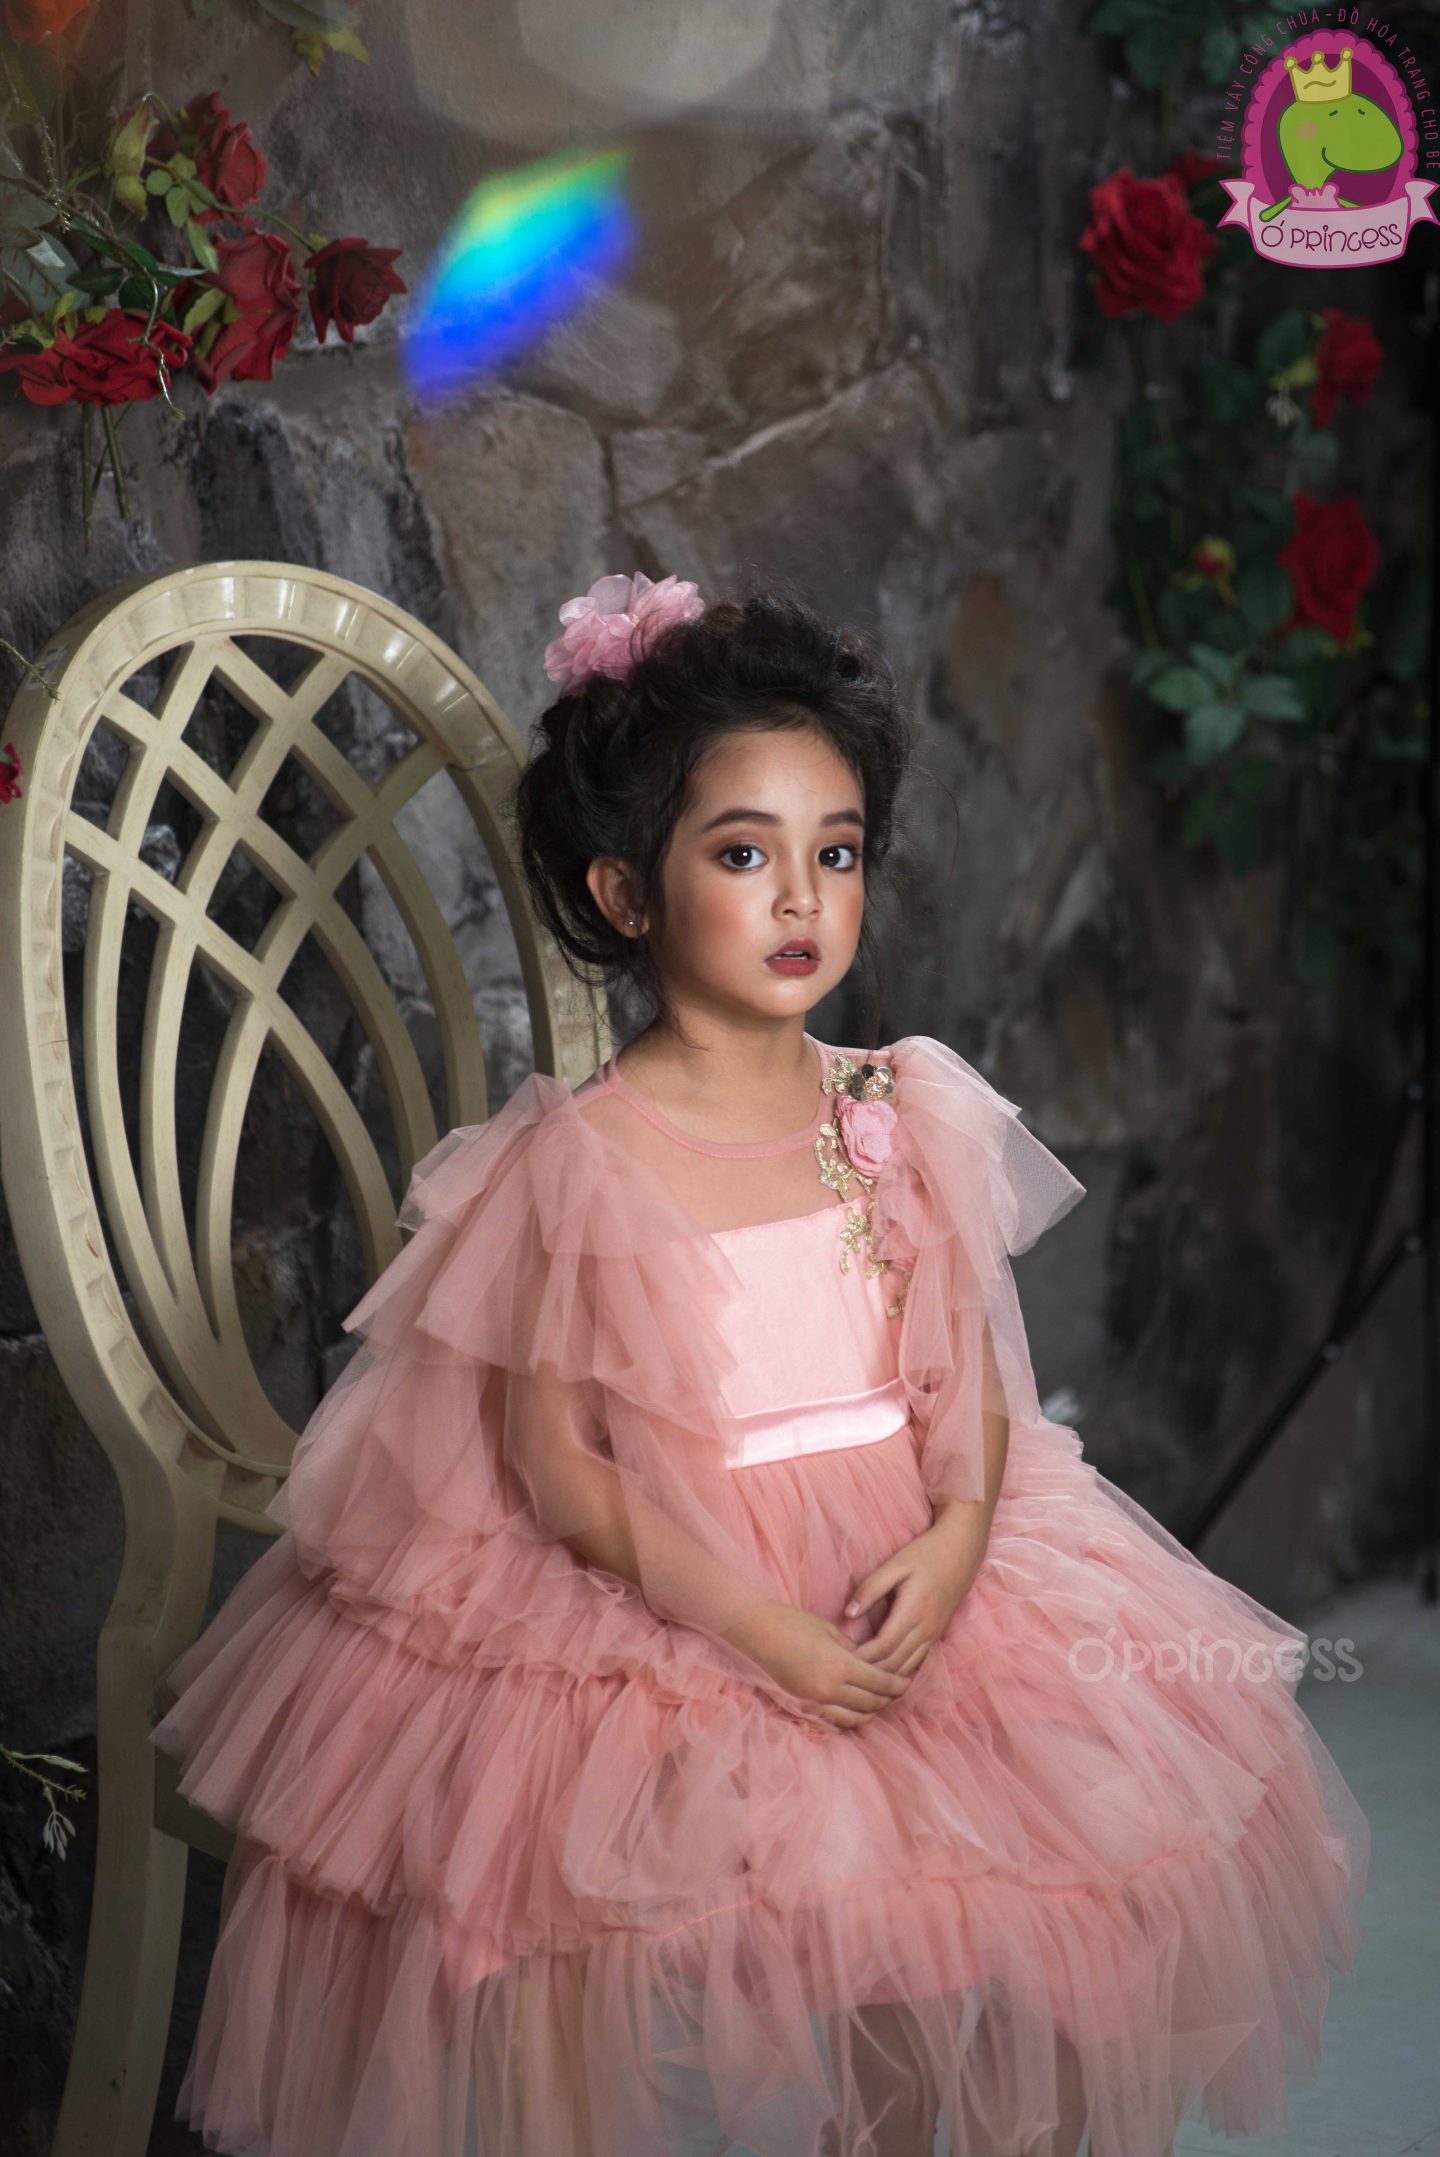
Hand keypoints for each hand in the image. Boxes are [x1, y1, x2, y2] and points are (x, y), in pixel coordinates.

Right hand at [728, 1601, 912, 1729]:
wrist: (755, 1632)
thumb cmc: (792, 1623)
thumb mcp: (830, 1632)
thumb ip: (854, 1651)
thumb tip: (870, 1664)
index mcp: (839, 1667)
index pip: (880, 1683)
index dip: (898, 1684)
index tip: (908, 1680)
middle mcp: (828, 1691)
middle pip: (871, 1704)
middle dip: (888, 1699)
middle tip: (897, 1690)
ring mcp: (813, 1703)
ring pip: (854, 1719)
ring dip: (870, 1712)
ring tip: (878, 1701)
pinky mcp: (800, 1708)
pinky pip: (832, 1724)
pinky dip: (848, 1721)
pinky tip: (853, 1712)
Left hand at [845, 1516, 986, 1680]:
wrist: (962, 1550)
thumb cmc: (925, 1554)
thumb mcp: (895, 1565)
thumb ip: (870, 1588)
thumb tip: (847, 1614)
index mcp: (912, 1612)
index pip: (883, 1648)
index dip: (861, 1658)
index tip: (840, 1660)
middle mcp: (926, 1630)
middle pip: (894, 1664)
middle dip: (870, 1673)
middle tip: (845, 1673)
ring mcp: (934, 1635)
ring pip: (907, 1668)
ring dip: (885, 1675)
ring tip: (861, 1676)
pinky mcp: (937, 1635)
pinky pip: (917, 1661)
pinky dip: (899, 1670)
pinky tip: (884, 1671)